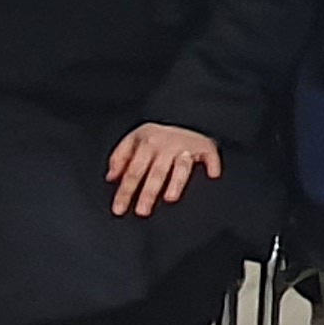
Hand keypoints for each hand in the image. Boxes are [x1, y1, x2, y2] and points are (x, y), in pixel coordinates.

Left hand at [107, 122, 221, 215]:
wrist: (184, 113)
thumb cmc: (156, 135)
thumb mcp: (134, 139)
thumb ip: (120, 158)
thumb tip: (111, 177)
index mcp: (146, 143)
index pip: (133, 171)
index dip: (125, 191)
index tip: (119, 209)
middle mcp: (166, 145)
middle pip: (156, 172)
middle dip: (148, 192)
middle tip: (142, 211)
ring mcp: (186, 146)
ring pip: (181, 167)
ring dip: (176, 182)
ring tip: (169, 198)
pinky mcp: (205, 146)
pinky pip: (210, 156)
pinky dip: (212, 164)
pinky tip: (212, 175)